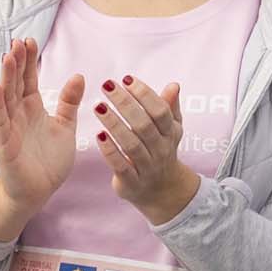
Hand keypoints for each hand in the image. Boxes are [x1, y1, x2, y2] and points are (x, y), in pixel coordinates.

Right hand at [0, 37, 83, 219]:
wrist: (38, 192)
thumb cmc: (48, 161)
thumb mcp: (65, 126)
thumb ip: (69, 102)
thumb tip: (79, 76)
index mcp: (32, 108)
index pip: (29, 79)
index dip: (29, 61)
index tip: (30, 40)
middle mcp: (18, 114)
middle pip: (16, 83)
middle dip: (17, 62)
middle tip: (18, 41)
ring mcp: (8, 127)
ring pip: (6, 97)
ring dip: (6, 76)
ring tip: (8, 56)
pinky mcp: (3, 143)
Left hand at [95, 73, 200, 225]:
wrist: (162, 191)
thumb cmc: (161, 150)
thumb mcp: (170, 130)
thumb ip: (169, 107)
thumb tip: (174, 85)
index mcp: (170, 133)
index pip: (160, 110)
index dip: (144, 94)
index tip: (126, 79)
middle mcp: (161, 149)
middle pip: (144, 124)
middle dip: (125, 103)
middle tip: (107, 86)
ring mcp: (147, 167)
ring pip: (131, 144)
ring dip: (114, 124)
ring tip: (98, 106)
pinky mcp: (132, 182)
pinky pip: (121, 166)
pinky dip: (110, 151)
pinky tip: (98, 136)